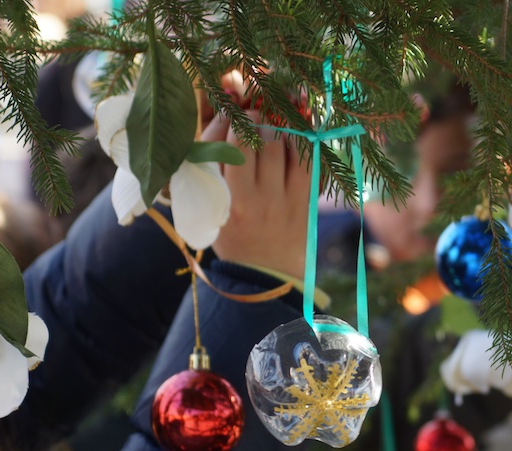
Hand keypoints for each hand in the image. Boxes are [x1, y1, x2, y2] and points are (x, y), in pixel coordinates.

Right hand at [202, 112, 310, 278]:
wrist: (266, 272)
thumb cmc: (232, 236)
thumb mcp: (209, 211)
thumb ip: (206, 175)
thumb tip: (216, 127)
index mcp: (222, 201)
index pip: (218, 147)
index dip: (222, 123)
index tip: (226, 116)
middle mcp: (251, 199)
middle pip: (250, 140)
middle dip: (249, 120)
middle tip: (250, 117)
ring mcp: (281, 199)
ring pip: (278, 145)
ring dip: (273, 127)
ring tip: (269, 126)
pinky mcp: (304, 199)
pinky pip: (306, 160)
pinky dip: (299, 143)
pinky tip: (291, 141)